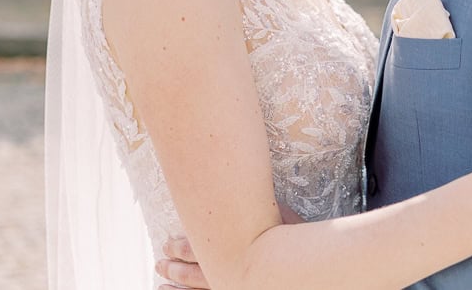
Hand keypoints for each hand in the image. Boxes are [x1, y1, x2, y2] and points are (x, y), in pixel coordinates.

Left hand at [156, 202, 303, 287]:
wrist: (310, 273)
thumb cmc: (298, 243)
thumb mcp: (282, 220)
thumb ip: (264, 209)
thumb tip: (249, 191)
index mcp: (236, 253)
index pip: (202, 249)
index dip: (183, 248)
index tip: (167, 243)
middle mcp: (231, 275)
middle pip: (197, 273)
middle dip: (176, 267)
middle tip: (161, 260)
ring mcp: (233, 287)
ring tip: (161, 286)